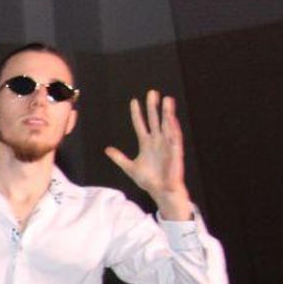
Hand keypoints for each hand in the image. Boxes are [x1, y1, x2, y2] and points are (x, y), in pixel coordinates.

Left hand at [104, 90, 191, 218]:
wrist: (161, 191)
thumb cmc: (149, 180)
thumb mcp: (130, 167)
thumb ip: (119, 158)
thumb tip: (107, 149)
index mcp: (147, 144)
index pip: (141, 124)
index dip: (137, 113)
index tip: (134, 101)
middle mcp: (157, 141)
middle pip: (155, 120)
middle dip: (153, 107)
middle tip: (152, 92)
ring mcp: (167, 145)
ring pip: (167, 126)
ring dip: (167, 113)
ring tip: (166, 100)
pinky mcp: (175, 152)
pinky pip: (175, 138)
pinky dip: (174, 128)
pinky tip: (172, 119)